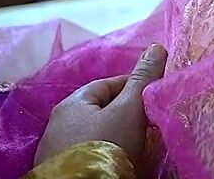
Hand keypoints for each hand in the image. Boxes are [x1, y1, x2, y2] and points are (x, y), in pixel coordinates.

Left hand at [34, 44, 167, 166]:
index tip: (155, 99)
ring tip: (137, 146)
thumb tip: (156, 46)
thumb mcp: (129, 111)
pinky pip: (89, 153)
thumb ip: (142, 80)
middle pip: (102, 111)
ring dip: (116, 136)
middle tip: (150, 124)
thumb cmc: (105, 146)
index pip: (110, 84)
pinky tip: (119, 161)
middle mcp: (57, 124)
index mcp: (72, 103)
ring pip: (96, 134)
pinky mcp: (62, 169)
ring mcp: (57, 150)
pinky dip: (106, 153)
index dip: (136, 88)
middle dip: (127, 115)